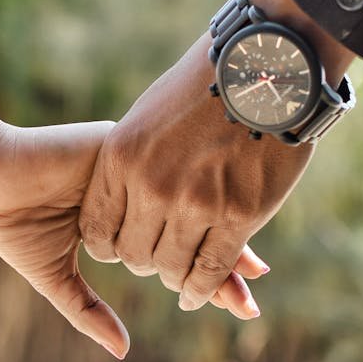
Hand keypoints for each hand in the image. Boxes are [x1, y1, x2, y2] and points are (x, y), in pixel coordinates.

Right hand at [0, 121, 269, 358]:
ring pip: (189, 202)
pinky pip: (167, 177)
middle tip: (254, 292)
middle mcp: (140, 194)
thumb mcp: (54, 273)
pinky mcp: (126, 150)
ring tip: (251, 270)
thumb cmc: (13, 223)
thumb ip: (87, 310)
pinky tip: (219, 224)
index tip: (244, 301)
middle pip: (193, 226)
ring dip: (220, 233)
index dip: (209, 274)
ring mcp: (137, 171)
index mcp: (128, 220)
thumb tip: (122, 351)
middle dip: (225, 261)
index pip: (177, 249)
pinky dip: (193, 202)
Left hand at [79, 0, 354, 311]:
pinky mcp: (238, 215)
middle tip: (156, 261)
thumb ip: (131, 157)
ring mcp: (195, 203)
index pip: (98, 230)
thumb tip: (121, 189)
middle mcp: (152, 185)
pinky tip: (197, 293)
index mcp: (122, 157)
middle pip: (133, 255)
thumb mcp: (148, 115)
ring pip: (172, 266)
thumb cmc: (205, 87)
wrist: (264, 68)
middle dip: (143, 263)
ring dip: (174, 278)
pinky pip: (210, 268)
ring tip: (180, 278)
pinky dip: (202, 287)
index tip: (122, 245)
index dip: (108, 246)